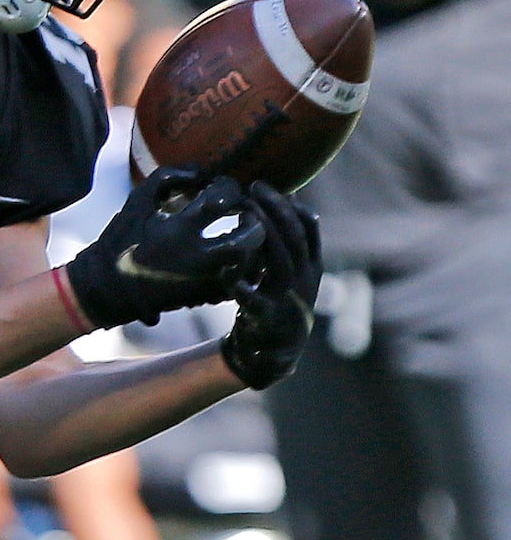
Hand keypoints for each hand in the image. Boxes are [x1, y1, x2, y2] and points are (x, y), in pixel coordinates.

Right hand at [63, 167, 265, 329]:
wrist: (106, 289)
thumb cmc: (120, 241)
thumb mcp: (136, 201)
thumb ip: (167, 177)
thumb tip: (200, 170)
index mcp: (178, 228)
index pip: (221, 198)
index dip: (229, 187)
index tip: (223, 188)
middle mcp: (196, 256)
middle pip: (249, 236)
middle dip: (255, 220)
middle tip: (248, 214)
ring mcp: (203, 280)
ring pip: (251, 264)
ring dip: (255, 246)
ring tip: (247, 235)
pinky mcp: (204, 298)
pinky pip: (240, 283)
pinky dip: (245, 269)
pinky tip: (237, 258)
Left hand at [220, 182, 321, 388]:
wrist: (274, 354)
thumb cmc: (275, 305)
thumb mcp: (286, 275)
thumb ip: (282, 247)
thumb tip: (279, 206)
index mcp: (310, 268)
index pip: (310, 230)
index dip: (293, 206)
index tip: (274, 185)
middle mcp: (304, 280)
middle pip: (294, 238)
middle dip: (277, 209)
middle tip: (256, 185)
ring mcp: (288, 299)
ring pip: (280, 260)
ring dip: (265, 231)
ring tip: (248, 210)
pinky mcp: (268, 319)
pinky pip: (256, 300)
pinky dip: (244, 286)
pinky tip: (230, 273)